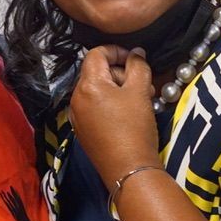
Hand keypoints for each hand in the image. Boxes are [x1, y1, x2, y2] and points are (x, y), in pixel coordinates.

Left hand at [70, 45, 160, 185]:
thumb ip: (138, 66)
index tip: (135, 60)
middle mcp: (76, 98)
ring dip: (118, 89)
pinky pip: (95, 107)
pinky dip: (111, 104)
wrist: (129, 170)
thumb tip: (137, 53)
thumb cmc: (134, 128)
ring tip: (140, 101)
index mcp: (87, 85)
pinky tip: (128, 115)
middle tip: (144, 85)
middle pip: (97, 72)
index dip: (117, 51)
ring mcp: (77, 116)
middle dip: (121, 73)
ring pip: (98, 91)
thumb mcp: (140, 91)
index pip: (96, 54)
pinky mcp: (83, 130)